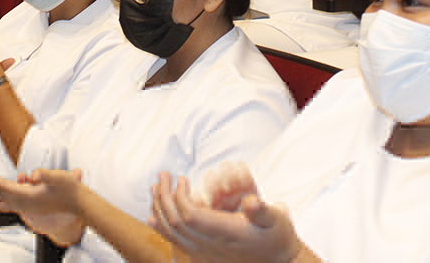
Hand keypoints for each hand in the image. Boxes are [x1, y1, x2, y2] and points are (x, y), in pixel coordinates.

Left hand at [0, 167, 85, 243]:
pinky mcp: (31, 205)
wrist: (80, 204)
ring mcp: (27, 206)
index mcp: (27, 197)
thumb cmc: (71, 190)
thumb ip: (45, 175)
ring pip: (3, 197)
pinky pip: (10, 203)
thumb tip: (33, 175)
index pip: (2, 185)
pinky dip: (0, 201)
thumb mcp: (59, 178)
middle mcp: (24, 203)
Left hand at [150, 171, 303, 262]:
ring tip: (154, 189)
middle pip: (175, 223)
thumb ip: (261, 210)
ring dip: (159, 210)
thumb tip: (252, 200)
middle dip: (164, 197)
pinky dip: (161, 228)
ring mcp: (204, 255)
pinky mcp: (202, 258)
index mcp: (225, 234)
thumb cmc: (277, 238)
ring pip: (171, 234)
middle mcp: (210, 247)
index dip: (180, 196)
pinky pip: (174, 244)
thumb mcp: (276, 220)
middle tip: (162, 176)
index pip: (190, 215)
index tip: (181, 178)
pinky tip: (153, 217)